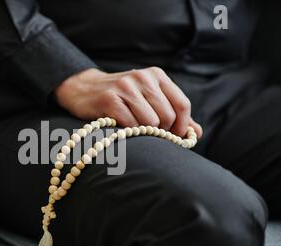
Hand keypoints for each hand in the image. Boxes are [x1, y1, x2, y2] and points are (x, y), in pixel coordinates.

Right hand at [54, 67, 202, 137]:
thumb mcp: (149, 100)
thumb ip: (174, 115)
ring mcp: (125, 87)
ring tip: (135, 129)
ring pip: (150, 122)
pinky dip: (130, 132)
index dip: (182, 125)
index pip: (182, 104)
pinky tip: (122, 128)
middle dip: (162, 131)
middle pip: (167, 115)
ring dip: (145, 132)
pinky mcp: (109, 99)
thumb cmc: (121, 99)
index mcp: (157, 75)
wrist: (83, 90)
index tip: (174, 136)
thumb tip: (197, 133)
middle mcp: (143, 78)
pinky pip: (131, 125)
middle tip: (150, 134)